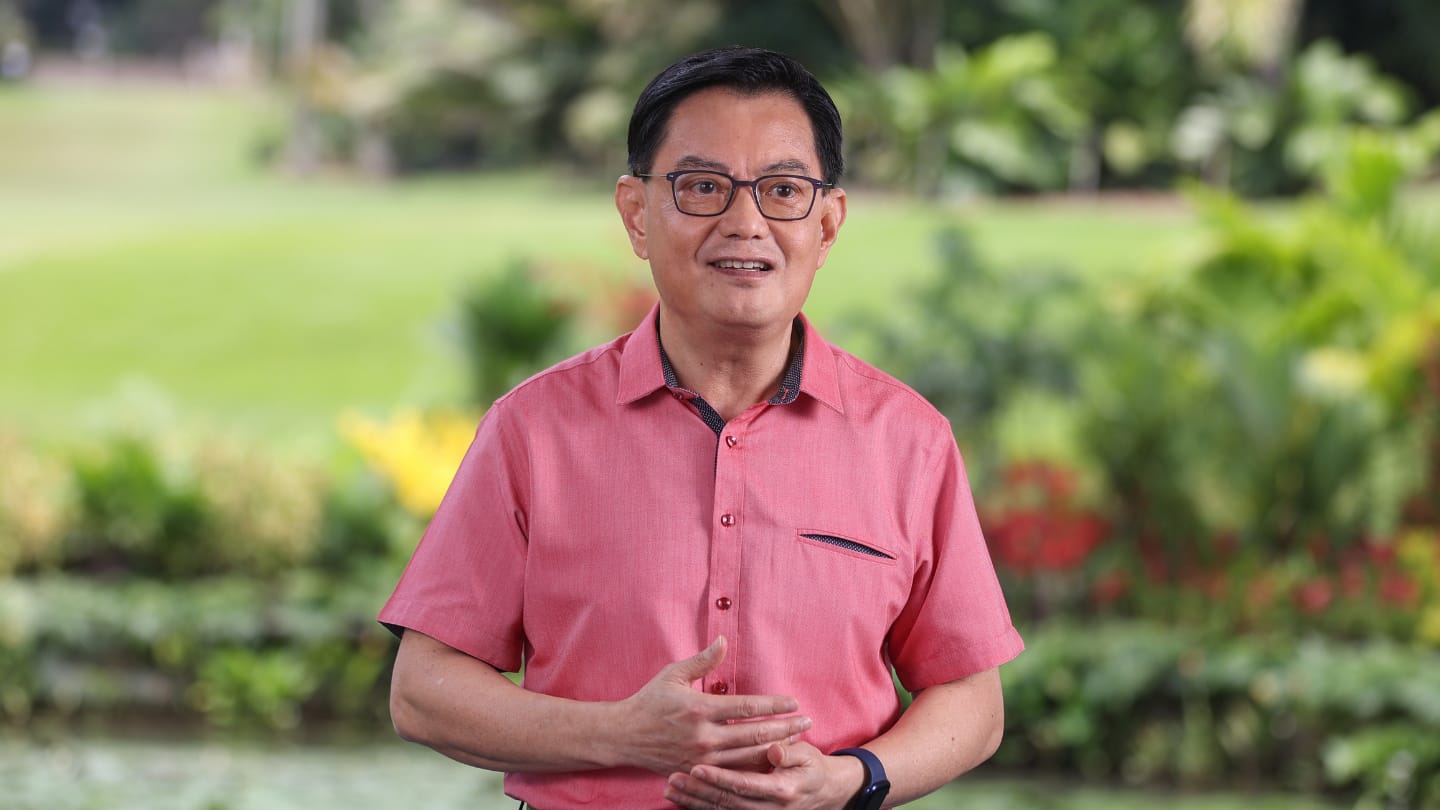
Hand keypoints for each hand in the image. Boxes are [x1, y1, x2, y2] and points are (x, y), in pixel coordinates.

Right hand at [618, 637, 812, 775]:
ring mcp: (702, 758)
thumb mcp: (673, 675)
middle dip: (785, 727)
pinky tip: (770, 761)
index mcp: (700, 708)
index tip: (794, 702)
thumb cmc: (650, 701)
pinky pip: (733, 772)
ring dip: (776, 748)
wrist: (623, 736)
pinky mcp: (698, 772)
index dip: (774, 704)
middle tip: (808, 722)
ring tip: (797, 741)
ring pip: (748, 756)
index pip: (747, 706)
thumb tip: (724, 640)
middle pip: (755, 733)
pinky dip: (755, 767)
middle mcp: (704, 736)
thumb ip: (702, 660)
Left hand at [664, 741, 864, 808]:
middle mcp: (768, 808)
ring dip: (693, 801)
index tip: (697, 768)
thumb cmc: (812, 767)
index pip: (744, 784)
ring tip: (670, 788)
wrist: (823, 792)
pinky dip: (700, 807)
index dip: (719, 777)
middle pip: (726, 801)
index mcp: (781, 790)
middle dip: (698, 791)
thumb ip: (790, 752)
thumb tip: (775, 750)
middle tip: (674, 778)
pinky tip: (681, 800)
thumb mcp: (808, 755)